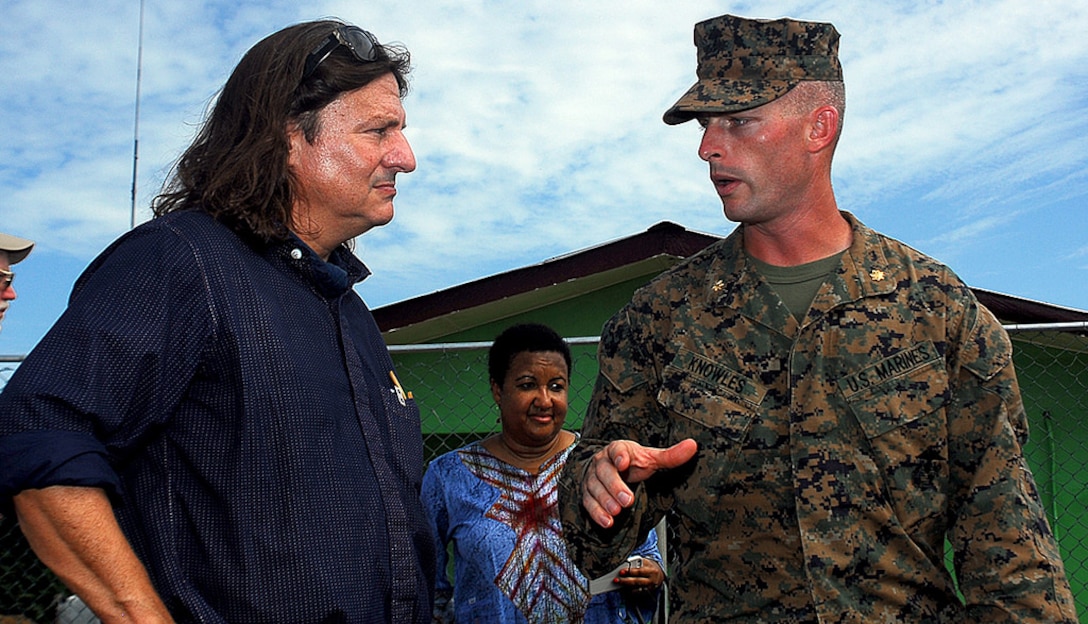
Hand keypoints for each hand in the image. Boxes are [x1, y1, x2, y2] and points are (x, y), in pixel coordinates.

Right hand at [581, 438, 696, 527]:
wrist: (612, 469)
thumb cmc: (632, 463)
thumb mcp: (651, 458)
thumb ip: (671, 455)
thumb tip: (692, 446)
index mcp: (618, 450)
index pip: (617, 449)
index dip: (620, 455)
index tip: (624, 461)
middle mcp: (602, 462)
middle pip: (604, 472)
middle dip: (615, 486)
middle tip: (627, 499)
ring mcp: (593, 479)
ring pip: (595, 488)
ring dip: (605, 501)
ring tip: (617, 511)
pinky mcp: (588, 494)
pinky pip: (589, 503)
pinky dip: (597, 513)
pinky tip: (607, 521)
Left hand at [614, 557, 664, 594]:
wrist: (659, 575)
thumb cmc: (649, 567)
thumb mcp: (645, 562)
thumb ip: (636, 563)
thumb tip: (625, 565)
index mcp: (651, 568)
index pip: (640, 570)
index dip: (630, 570)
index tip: (621, 571)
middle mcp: (652, 577)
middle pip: (638, 579)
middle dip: (627, 579)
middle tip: (617, 578)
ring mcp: (651, 585)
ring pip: (638, 586)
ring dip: (627, 584)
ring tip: (619, 582)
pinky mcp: (649, 591)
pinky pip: (639, 591)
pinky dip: (632, 590)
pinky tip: (625, 588)